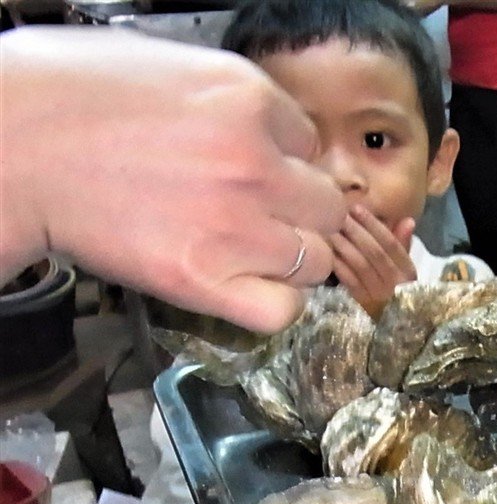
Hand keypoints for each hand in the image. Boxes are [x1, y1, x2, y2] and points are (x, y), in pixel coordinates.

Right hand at [0, 27, 346, 332]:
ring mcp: (235, 225)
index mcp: (248, 98)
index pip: (311, 143)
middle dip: (299, 213)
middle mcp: (255, 163)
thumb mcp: (168, 66)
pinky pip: (281, 309)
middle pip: (328, 206)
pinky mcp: (202, 278)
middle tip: (257, 217)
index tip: (254, 171)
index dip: (285, 161)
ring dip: (288, 261)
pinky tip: (243, 287)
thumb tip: (273, 134)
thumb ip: (233, 101)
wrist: (9, 143)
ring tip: (244, 252)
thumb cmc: (67, 95)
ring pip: (315, 260)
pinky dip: (271, 305)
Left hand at [330, 205, 417, 318]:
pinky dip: (338, 264)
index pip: (392, 245)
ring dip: (344, 245)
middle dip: (356, 231)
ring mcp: (377, 294)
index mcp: (408, 273)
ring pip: (360, 265)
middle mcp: (395, 283)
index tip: (357, 209)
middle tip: (339, 215)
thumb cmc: (397, 290)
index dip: (374, 225)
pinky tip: (327, 251)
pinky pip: (348, 280)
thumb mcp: (404, 269)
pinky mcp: (361, 304)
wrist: (395, 326)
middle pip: (374, 253)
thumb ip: (403, 245)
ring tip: (330, 229)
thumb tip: (408, 220)